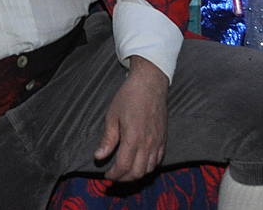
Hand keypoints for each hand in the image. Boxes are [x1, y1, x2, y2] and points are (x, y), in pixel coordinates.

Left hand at [94, 56, 167, 181]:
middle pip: (137, 172)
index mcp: (133, 138)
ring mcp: (157, 142)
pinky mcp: (163, 139)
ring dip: (136, 175)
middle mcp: (147, 143)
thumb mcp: (112, 116)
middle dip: (124, 179)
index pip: (123, 166)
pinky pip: (158, 160)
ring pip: (149, 169)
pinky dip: (148, 167)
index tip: (106, 175)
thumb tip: (98, 157)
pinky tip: (140, 164)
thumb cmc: (129, 97)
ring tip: (125, 172)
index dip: (114, 175)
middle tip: (114, 177)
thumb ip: (107, 139)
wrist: (150, 83)